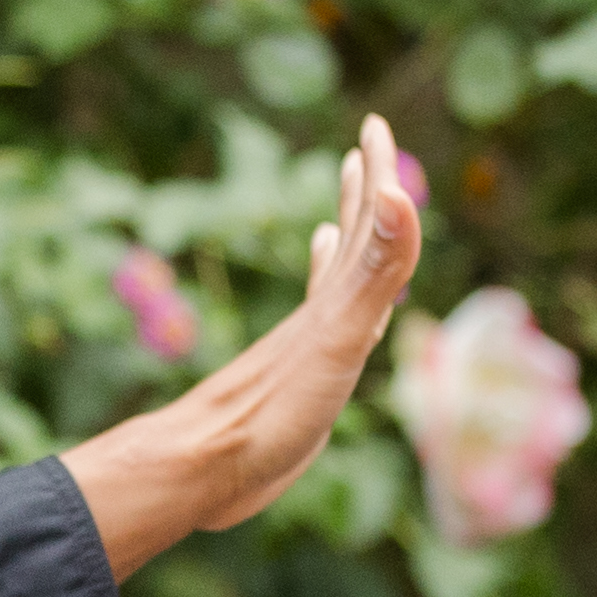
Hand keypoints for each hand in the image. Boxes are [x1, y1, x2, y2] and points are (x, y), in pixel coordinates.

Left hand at [66, 116, 427, 575]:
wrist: (203, 469)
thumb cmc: (271, 410)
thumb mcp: (335, 338)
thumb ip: (371, 270)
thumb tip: (394, 192)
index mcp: (335, 300)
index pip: (364, 222)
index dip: (374, 175)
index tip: (373, 126)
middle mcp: (322, 313)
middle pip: (350, 238)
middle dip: (365, 191)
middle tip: (368, 143)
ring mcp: (307, 344)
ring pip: (335, 275)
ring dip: (347, 236)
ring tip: (349, 208)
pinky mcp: (296, 380)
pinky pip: (322, 323)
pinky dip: (327, 295)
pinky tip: (322, 294)